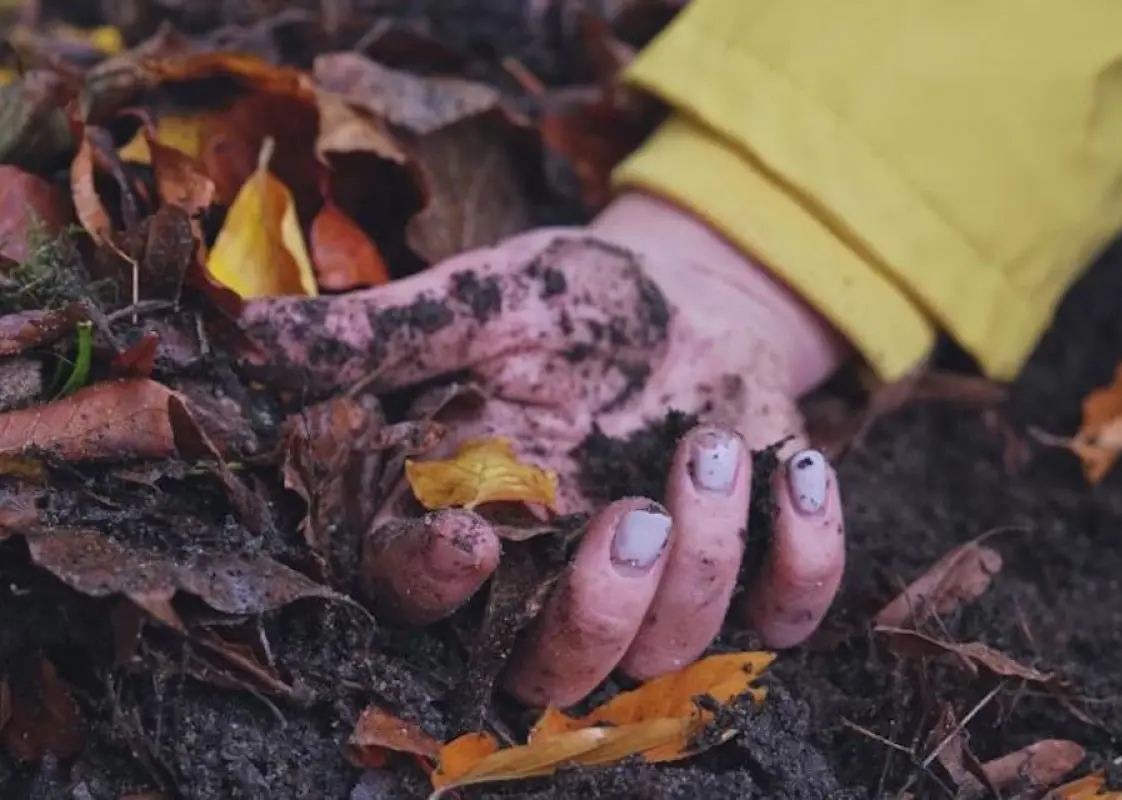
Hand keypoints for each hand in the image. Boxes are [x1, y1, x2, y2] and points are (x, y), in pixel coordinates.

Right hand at [240, 192, 849, 705]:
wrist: (686, 292)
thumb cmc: (574, 303)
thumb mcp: (486, 301)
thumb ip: (388, 331)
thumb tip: (254, 333)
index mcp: (477, 519)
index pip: (424, 604)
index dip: (436, 590)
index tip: (473, 532)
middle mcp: (560, 577)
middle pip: (556, 677)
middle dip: (598, 616)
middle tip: (636, 514)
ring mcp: (660, 586)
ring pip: (675, 654)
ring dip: (706, 558)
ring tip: (710, 438)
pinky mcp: (751, 568)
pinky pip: (787, 616)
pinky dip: (807, 560)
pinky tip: (798, 468)